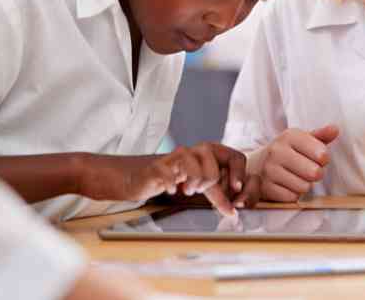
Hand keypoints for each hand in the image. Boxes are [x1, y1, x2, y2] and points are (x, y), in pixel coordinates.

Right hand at [80, 143, 249, 215]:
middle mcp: (190, 152)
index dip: (239, 172)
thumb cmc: (162, 181)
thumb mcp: (193, 187)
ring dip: (196, 178)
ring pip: (196, 159)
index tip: (236, 191)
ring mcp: (172, 158)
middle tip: (207, 192)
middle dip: (216, 177)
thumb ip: (214, 195)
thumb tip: (233, 211)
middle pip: (217, 154)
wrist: (124, 178)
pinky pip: (168, 172)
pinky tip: (170, 190)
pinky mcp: (154, 168)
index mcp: (203, 155)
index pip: (234, 155)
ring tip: (186, 190)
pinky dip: (172, 183)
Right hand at [260, 125, 339, 201]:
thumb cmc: (287, 151)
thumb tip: (335, 129)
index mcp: (289, 136)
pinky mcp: (266, 188)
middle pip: (314, 172)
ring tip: (295, 176)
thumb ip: (321, 135)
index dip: (324, 158)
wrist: (255, 165)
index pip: (321, 153)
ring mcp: (269, 170)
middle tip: (308, 169)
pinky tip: (286, 185)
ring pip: (304, 187)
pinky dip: (293, 194)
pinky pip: (292, 197)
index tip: (317, 157)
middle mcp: (277, 151)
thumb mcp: (302, 140)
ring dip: (304, 185)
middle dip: (316, 173)